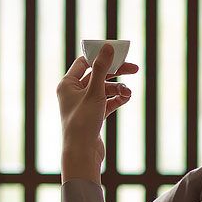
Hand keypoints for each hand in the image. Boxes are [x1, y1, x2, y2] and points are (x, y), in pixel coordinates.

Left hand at [56, 45, 136, 180]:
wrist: (82, 153)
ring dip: (118, 88)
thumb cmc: (83, 122)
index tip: (118, 53)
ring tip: (128, 93)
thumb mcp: (94, 92)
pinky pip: (107, 101)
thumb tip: (107, 48)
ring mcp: (83, 104)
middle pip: (97, 75)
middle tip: (134, 69)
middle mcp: (73, 92)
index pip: (84, 62)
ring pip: (104, 89)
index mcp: (67, 84)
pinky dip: (117, 99)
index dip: (100, 56)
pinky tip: (126, 99)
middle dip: (116, 72)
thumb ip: (101, 69)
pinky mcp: (92, 115)